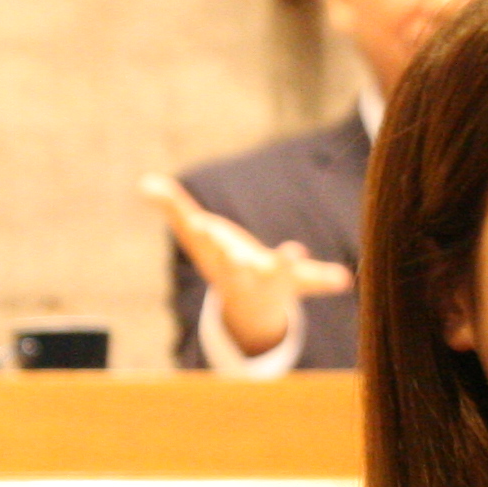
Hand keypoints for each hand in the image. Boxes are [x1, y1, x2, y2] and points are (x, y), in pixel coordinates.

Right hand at [140, 173, 354, 358]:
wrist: (247, 303)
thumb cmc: (222, 260)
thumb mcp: (197, 236)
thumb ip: (174, 208)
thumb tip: (144, 183)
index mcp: (223, 262)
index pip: (212, 248)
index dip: (206, 237)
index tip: (199, 225)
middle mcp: (247, 273)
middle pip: (240, 269)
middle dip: (236, 264)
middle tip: (235, 257)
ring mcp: (275, 279)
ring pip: (282, 275)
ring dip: (289, 267)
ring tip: (298, 255)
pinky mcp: (299, 280)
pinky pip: (315, 280)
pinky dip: (328, 281)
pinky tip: (343, 280)